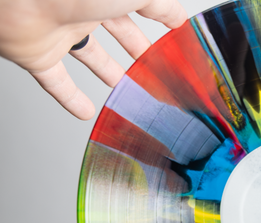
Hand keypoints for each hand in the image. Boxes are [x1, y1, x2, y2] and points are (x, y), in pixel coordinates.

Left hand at [0, 0, 186, 119]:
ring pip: (89, 55)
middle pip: (118, 30)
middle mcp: (84, 8)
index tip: (177, 33)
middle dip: (138, 48)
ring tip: (124, 87)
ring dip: (107, 71)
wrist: (19, 0)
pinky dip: (71, 98)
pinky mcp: (39, 54)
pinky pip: (56, 81)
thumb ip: (159, 5)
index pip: (141, 6)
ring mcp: (61, 31)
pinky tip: (85, 111)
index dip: (162, 18)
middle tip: (153, 65)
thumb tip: (179, 18)